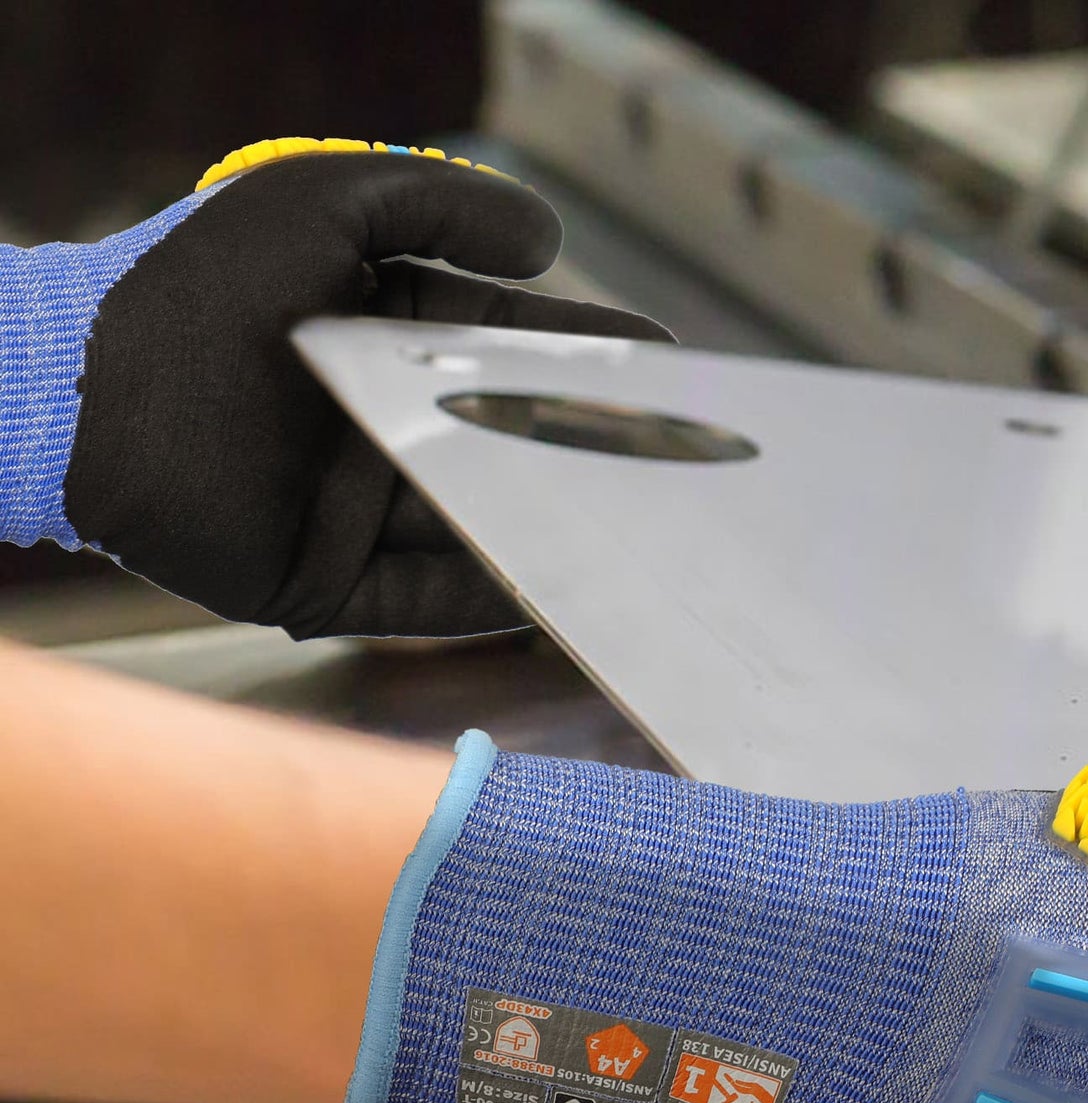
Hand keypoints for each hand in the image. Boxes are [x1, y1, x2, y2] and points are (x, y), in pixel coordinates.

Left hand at [12, 141, 670, 635]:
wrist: (85, 390)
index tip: (666, 360)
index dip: (584, 354)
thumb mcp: (323, 198)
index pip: (504, 348)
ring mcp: (344, 507)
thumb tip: (549, 248)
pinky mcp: (315, 581)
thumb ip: (440, 203)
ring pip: (477, 526)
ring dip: (557, 527)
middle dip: (592, 445)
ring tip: (648, 528)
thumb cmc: (194, 280)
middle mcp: (368, 425)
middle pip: (505, 443)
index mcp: (375, 336)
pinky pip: (421, 600)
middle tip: (682, 448)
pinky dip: (489, 599)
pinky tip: (561, 591)